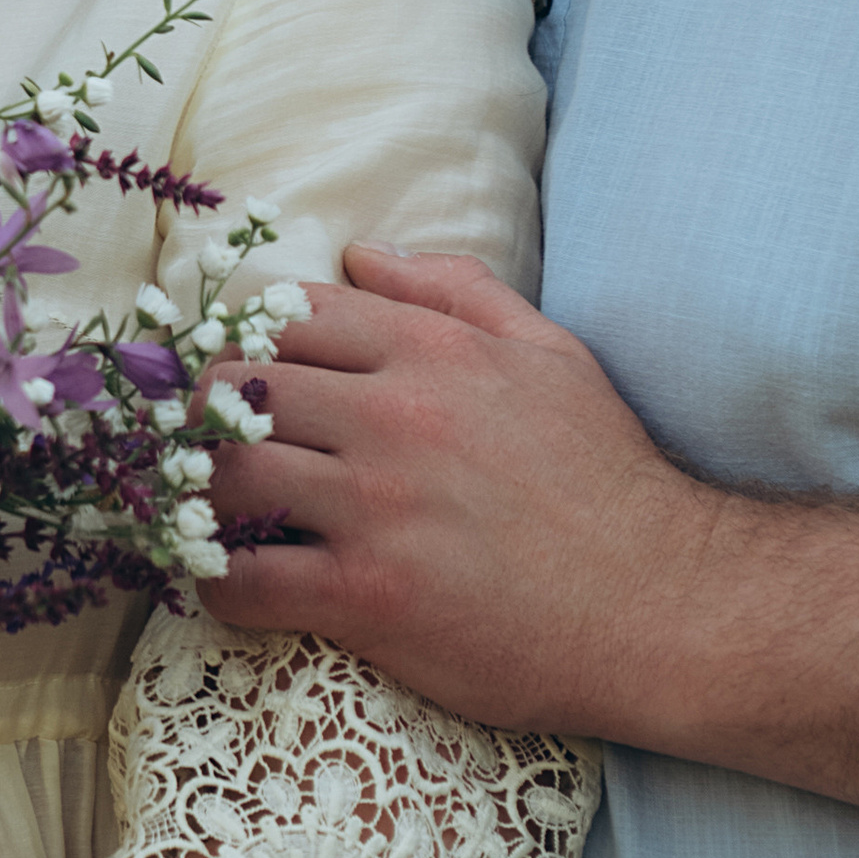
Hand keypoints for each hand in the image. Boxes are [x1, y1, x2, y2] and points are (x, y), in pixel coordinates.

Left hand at [208, 247, 719, 734]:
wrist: (662, 605)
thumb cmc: (607, 479)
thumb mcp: (551, 355)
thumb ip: (457, 292)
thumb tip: (362, 252)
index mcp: (432, 351)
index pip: (286, 317)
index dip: (246, 344)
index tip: (240, 380)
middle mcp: (394, 418)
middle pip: (234, 390)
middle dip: (204, 417)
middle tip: (207, 447)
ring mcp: (376, 508)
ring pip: (222, 476)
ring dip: (197, 496)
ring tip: (206, 512)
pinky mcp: (368, 596)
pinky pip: (244, 582)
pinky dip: (217, 584)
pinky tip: (231, 583)